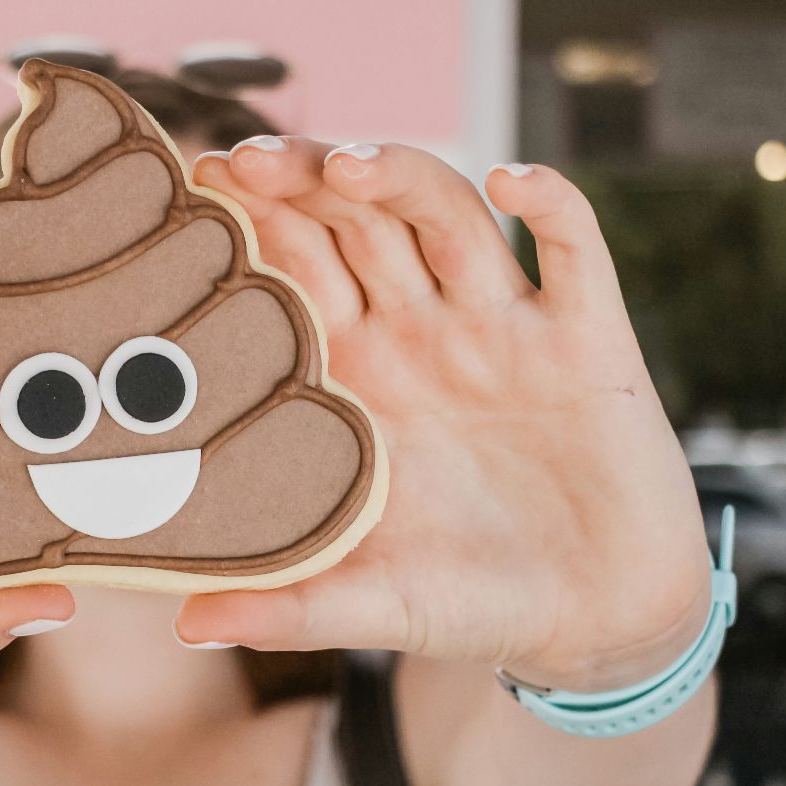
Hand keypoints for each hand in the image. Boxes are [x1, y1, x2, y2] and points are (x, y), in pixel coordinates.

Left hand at [175, 138, 711, 690]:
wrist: (599, 622)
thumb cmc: (474, 604)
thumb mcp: (376, 605)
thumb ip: (289, 608)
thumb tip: (186, 625)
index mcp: (359, 377)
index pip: (296, 270)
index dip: (254, 221)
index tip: (200, 184)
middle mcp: (424, 333)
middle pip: (357, 222)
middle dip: (306, 180)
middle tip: (252, 160)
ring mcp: (505, 328)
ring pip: (448, 215)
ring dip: (402, 175)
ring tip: (350, 165)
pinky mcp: (588, 340)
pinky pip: (576, 248)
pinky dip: (551, 203)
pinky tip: (515, 181)